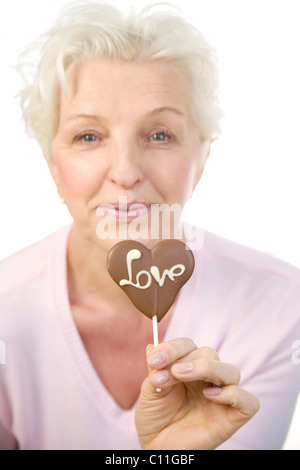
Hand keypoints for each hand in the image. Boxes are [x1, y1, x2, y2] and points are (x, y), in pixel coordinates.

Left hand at [135, 338, 259, 449]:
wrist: (157, 447)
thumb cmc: (155, 417)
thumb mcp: (150, 390)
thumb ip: (155, 370)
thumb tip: (153, 347)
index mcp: (188, 366)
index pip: (188, 345)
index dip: (172, 348)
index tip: (154, 360)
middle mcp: (207, 378)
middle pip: (209, 354)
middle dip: (187, 359)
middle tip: (170, 373)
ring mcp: (221, 396)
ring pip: (231, 371)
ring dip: (207, 368)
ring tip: (181, 375)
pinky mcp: (233, 417)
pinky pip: (248, 401)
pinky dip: (233, 394)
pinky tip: (209, 396)